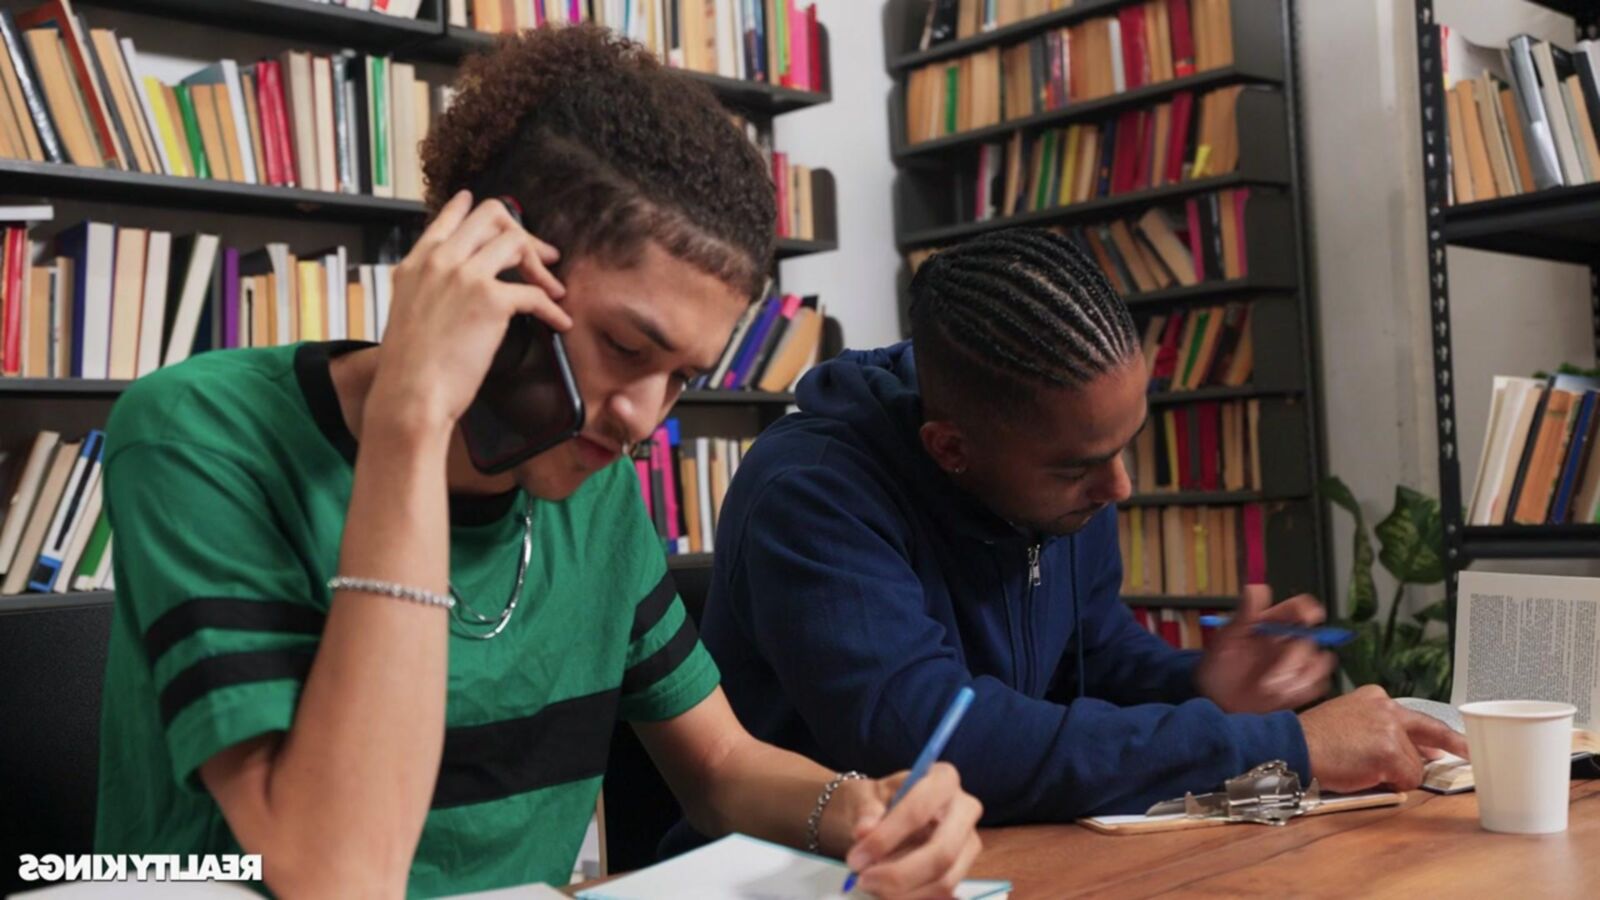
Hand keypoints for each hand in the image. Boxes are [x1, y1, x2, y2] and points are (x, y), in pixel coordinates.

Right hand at [369, 190, 570, 433]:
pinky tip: (558, 322)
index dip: (470, 208)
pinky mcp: (491, 300)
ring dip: (542, 266)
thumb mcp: (406, 314)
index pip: (448, 219)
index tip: (488, 207)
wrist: (411, 395)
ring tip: (553, 289)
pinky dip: (553, 309)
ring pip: (516, 241)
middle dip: (521, 232)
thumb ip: (427, 290)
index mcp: (416, 265)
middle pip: (490, 217)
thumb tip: (450, 290)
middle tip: (541, 256)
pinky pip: (536, 293)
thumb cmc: (410, 369)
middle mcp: (440, 261)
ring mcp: (465, 276)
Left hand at [832, 764, 983, 899]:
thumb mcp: (864, 796)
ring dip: (903, 892)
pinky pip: (941, 894)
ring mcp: (968, 843)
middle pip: (942, 853)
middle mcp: (965, 810)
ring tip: (870, 885)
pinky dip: (911, 897)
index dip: (887, 838)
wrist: (882, 815)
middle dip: (899, 874)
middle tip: (863, 880)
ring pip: (944, 880)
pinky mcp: (962, 869)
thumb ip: (865, 811)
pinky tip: (887, 893)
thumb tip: (864, 830)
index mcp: (943, 779)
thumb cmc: (877, 801)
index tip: (856, 858)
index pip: (920, 811)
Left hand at [1195, 584, 1337, 713]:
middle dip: (1293, 657)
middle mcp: (1289, 641)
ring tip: (1270, 687)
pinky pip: (1319, 684)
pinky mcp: (1303, 686)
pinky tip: (1281, 695)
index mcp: (1271, 624)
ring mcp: (1298, 664)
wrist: (1217, 703)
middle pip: (1310, 638)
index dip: (1308, 609)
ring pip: (1320, 661)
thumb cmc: (1218, 667)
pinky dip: (1303, 689)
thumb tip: (1254, 589)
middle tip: (1271, 675)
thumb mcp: (1225, 640)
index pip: (1299, 608)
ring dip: (1299, 675)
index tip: (1308, 617)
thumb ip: (1243, 615)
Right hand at [1299, 684, 1469, 791]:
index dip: (1442, 733)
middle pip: (1429, 734)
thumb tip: (1420, 754)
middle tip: (1470, 754)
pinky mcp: (1388, 751)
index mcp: (1376, 698)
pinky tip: (1366, 775)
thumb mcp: (1349, 721)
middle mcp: (1387, 708)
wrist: (1293, 745)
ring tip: (1363, 769)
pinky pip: (1407, 778)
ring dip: (1396, 774)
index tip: (1460, 742)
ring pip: (1415, 765)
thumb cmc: (1315, 739)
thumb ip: (1383, 731)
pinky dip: (1392, 784)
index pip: (1417, 716)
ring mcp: (1389, 729)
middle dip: (1455, 745)